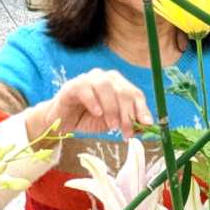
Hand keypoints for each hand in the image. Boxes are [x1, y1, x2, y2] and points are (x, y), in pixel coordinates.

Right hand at [26, 68, 152, 140]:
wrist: (63, 121)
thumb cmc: (89, 119)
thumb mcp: (112, 122)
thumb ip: (128, 121)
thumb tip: (147, 126)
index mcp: (118, 84)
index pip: (135, 93)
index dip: (142, 109)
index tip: (146, 125)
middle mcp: (105, 77)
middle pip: (122, 91)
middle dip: (127, 114)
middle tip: (127, 132)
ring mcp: (89, 79)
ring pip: (106, 87)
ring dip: (112, 108)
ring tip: (112, 126)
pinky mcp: (73, 85)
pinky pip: (86, 89)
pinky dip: (94, 101)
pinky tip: (97, 113)